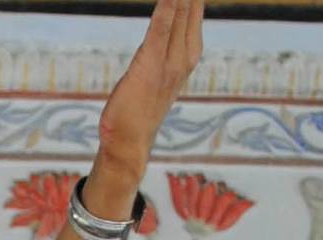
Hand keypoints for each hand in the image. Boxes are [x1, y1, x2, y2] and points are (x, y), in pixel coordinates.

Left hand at [96, 0, 205, 181]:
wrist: (128, 142)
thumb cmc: (137, 107)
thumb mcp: (155, 72)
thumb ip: (162, 48)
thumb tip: (162, 28)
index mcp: (188, 54)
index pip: (195, 8)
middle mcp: (185, 55)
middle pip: (193, 6)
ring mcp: (170, 62)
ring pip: (181, 14)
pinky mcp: (150, 66)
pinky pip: (160, 30)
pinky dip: (167, 9)